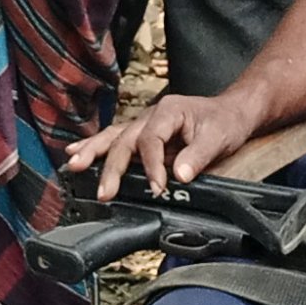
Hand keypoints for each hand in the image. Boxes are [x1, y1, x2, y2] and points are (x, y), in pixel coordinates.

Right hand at [68, 90, 256, 196]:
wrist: (231, 112)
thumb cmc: (224, 122)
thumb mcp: (218, 138)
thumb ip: (198, 156)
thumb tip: (179, 175)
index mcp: (168, 111)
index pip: (150, 139)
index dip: (151, 165)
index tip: (158, 187)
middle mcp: (151, 116)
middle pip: (124, 140)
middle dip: (112, 167)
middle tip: (104, 192)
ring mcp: (144, 125)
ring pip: (113, 138)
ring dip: (92, 153)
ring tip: (74, 166)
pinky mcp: (142, 136)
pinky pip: (115, 140)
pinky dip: (95, 147)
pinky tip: (75, 153)